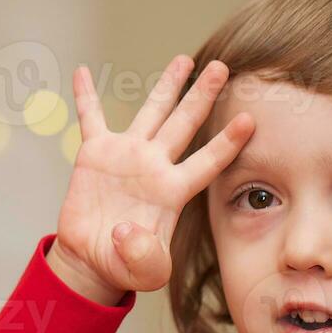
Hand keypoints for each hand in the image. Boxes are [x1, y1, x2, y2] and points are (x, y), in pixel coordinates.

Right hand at [46, 55, 254, 304]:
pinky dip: (85, 97)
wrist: (93, 259)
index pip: (207, 162)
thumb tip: (127, 233)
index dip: (227, 143)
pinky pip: (91, 119)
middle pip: (185, 123)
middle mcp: (156, 166)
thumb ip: (144, 258)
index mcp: (173, 191)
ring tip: (184, 59)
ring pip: (151, 112)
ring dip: (166, 85)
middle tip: (221, 67)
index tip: (249, 120)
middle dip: (202, 95)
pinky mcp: (96, 154)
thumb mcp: (144, 272)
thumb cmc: (125, 265)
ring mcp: (127, 155)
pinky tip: (82, 72)